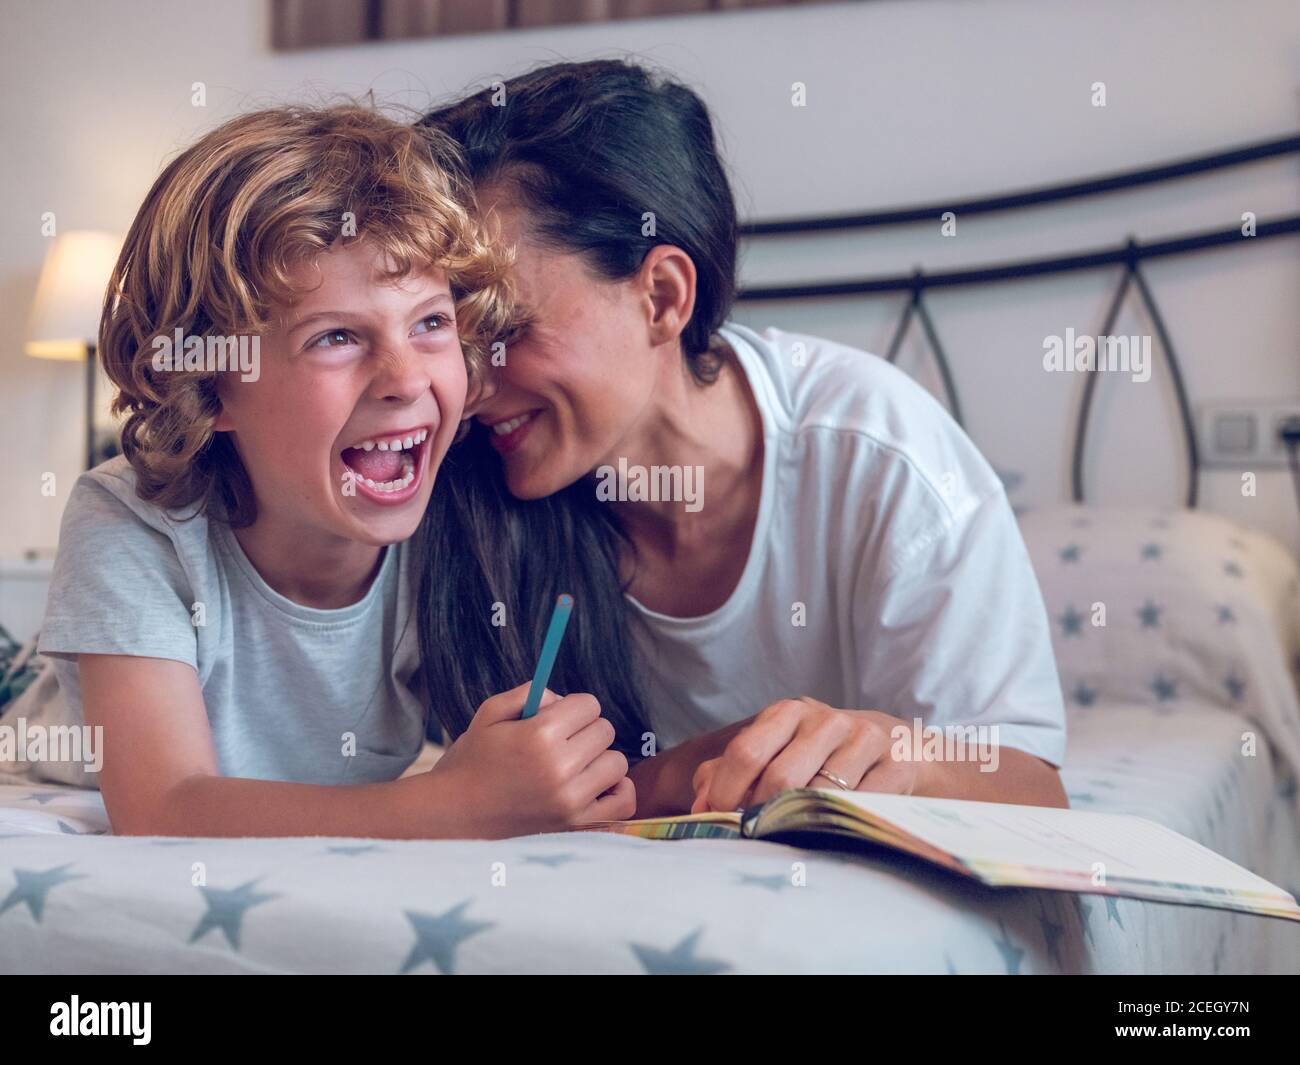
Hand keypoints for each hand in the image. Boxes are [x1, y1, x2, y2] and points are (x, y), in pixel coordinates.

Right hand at [429, 682, 635, 836]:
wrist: (452, 816)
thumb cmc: (471, 761)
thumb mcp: (489, 713)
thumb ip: (531, 694)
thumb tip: (565, 700)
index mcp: (538, 736)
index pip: (588, 704)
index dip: (573, 707)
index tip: (557, 718)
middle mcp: (559, 768)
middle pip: (604, 730)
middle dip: (584, 730)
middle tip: (561, 742)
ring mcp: (570, 801)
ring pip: (616, 763)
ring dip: (598, 759)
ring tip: (573, 766)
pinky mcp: (576, 826)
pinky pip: (623, 801)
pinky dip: (616, 790)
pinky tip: (594, 786)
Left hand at [690, 696, 920, 813]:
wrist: (897, 746)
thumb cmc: (820, 754)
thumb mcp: (775, 750)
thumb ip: (728, 773)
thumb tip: (699, 806)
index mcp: (787, 713)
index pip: (746, 751)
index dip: (726, 792)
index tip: (720, 818)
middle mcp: (826, 720)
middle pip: (780, 777)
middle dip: (762, 813)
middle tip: (756, 832)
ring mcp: (864, 739)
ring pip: (820, 795)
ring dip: (800, 822)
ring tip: (793, 832)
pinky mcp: (896, 765)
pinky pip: (861, 805)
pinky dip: (840, 822)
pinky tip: (833, 827)